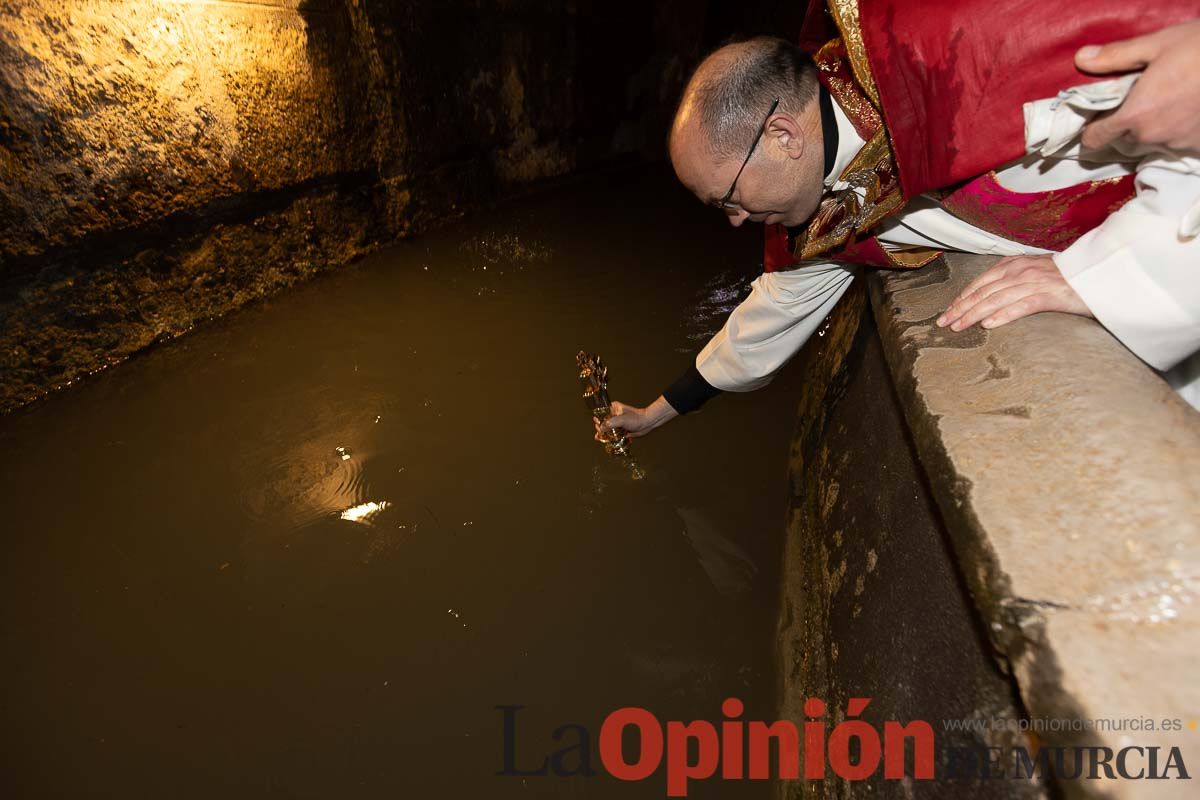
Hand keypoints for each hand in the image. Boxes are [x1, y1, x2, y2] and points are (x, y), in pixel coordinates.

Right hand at [593, 396, 678, 441]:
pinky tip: (607, 441)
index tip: (598, 426)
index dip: (598, 420)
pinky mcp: (620, 430)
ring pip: (607, 429)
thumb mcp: (622, 420)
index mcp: (612, 408)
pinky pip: (612, 434)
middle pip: (602, 422)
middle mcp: (613, 415)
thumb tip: (601, 429)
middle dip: (600, 429)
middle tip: (601, 434)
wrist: (647, 424)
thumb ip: (610, 423)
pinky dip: (610, 438)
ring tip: (601, 439)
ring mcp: (617, 423)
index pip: (600, 413)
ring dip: (604, 434)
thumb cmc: (636, 418)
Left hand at [936, 255, 1091, 331]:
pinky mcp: (1050, 295)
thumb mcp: (1035, 272)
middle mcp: (1021, 271)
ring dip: (973, 314)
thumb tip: (991, 298)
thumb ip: (1014, 281)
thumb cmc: (1067, 277)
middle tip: (943, 323)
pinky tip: (989, 325)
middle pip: (983, 291)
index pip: (981, 282)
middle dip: (960, 307)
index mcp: (1015, 264)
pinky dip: (1003, 315)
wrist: (1100, 273)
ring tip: (958, 327)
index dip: (962, 297)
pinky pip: (1022, 306)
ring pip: (996, 299)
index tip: (948, 310)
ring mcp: (1035, 282)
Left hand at [1076, 20, 1199, 152]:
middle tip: (1142, 99)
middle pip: (1125, 138)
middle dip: (1127, 123)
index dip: (1092, 130)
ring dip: (1155, 127)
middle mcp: (1153, 135)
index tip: (1095, 121)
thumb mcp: (1157, 45)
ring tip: (1170, 100)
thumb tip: (1081, 59)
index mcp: (1134, 115)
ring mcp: (1178, 143)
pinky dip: (1180, 130)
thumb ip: (1116, 57)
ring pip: (1153, 140)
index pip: (1096, 138)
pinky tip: (1189, 110)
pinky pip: (1179, 142)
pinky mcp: (1199, 146)